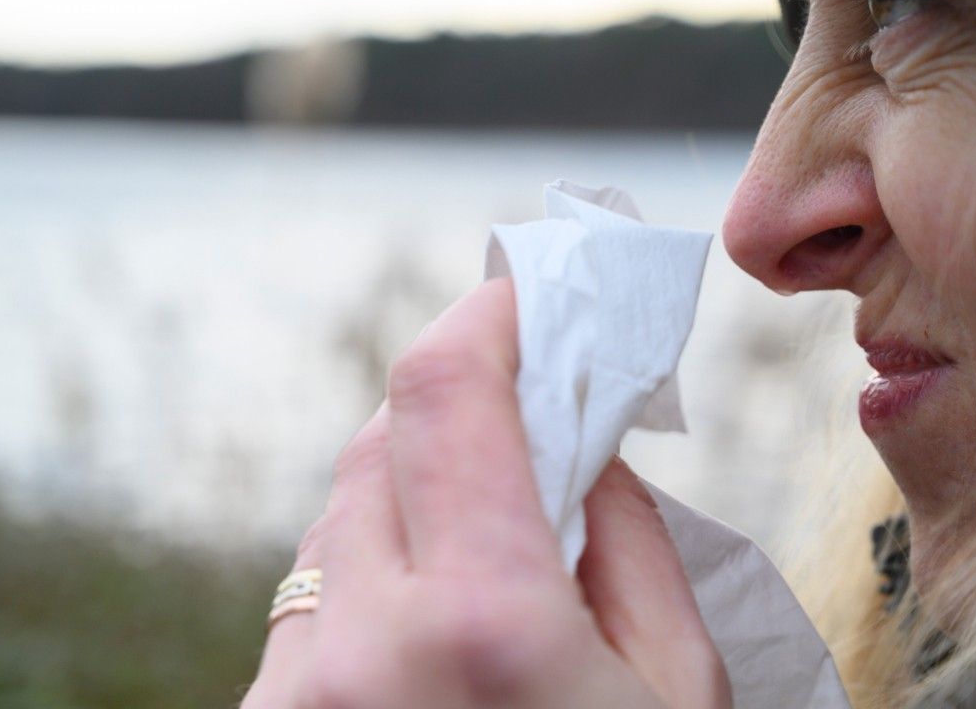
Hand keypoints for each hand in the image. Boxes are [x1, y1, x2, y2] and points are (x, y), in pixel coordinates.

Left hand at [242, 278, 730, 707]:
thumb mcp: (679, 690)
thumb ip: (629, 544)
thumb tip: (575, 443)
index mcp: (485, 630)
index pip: (446, 392)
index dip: (483, 320)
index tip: (518, 305)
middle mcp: (361, 654)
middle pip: (378, 450)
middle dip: (452, 425)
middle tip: (520, 444)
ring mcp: (296, 698)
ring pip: (335, 527)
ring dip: (405, 512)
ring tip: (476, 570)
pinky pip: (309, 607)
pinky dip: (367, 589)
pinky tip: (423, 642)